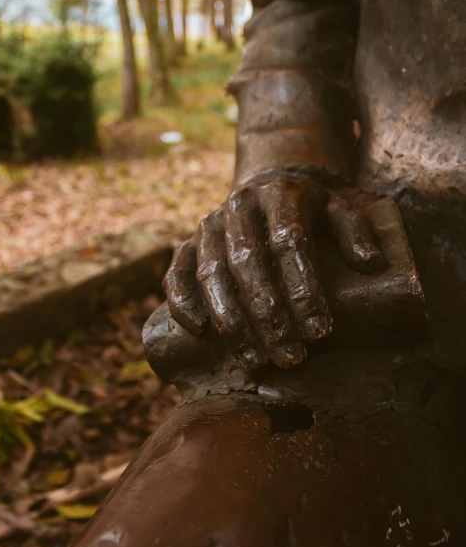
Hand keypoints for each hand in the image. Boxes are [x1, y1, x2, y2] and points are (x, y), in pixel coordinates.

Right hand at [164, 173, 383, 370]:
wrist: (265, 186)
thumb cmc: (309, 208)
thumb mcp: (339, 207)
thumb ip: (356, 231)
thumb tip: (370, 264)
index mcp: (280, 193)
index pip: (290, 241)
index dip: (304, 288)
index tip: (320, 331)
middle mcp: (240, 206)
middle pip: (248, 262)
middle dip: (268, 315)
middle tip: (290, 357)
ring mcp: (209, 224)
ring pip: (211, 272)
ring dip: (231, 319)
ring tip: (254, 360)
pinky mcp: (189, 241)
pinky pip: (177, 271)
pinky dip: (183, 300)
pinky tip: (200, 330)